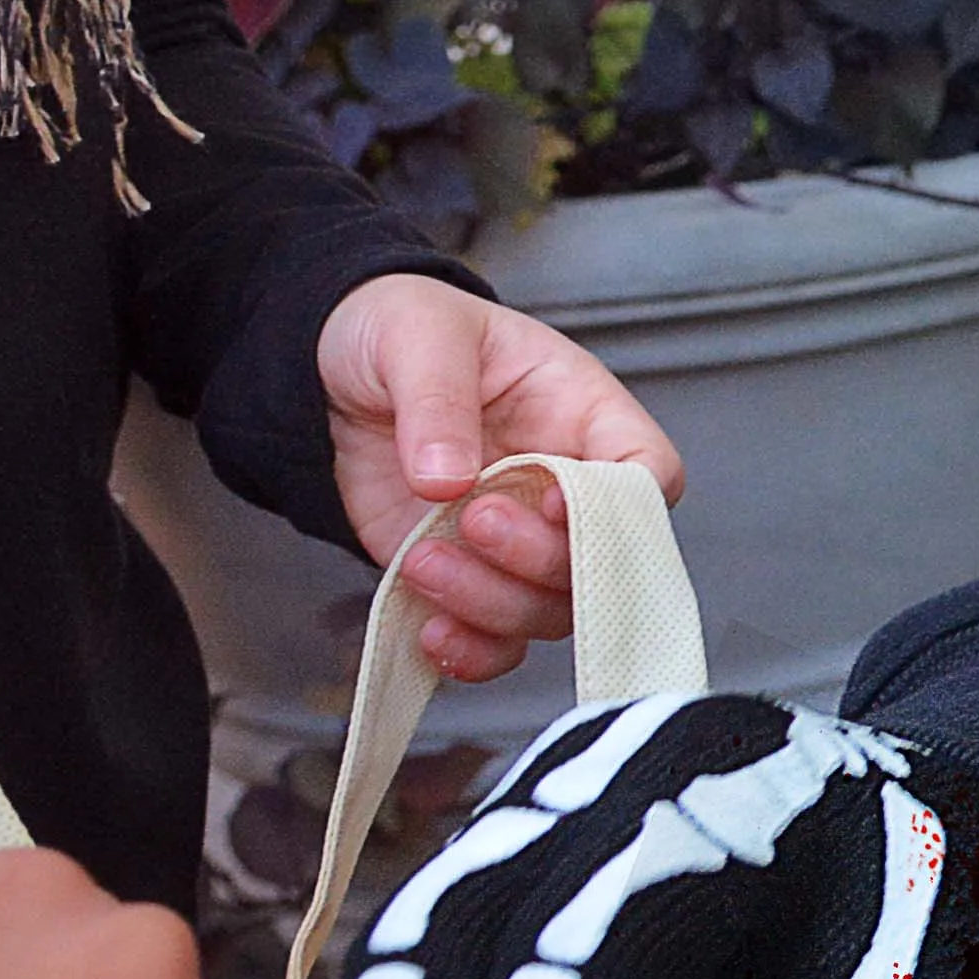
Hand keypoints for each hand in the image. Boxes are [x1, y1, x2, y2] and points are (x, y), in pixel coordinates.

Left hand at [317, 274, 680, 682]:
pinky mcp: (464, 575)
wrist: (328, 368)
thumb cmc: (399, 328)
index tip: (548, 497)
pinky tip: (426, 630)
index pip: (649, 475)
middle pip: (600, 562)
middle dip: (538, 559)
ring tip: (422, 561)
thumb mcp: (418, 336)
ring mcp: (513, 541)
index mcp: (581, 414)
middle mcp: (561, 488)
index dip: (620, 508)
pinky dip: (469, 651)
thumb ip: (437, 400)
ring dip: (491, 606)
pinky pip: (492, 639)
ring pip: (546, 611)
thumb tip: (446, 476)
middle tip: (473, 520)